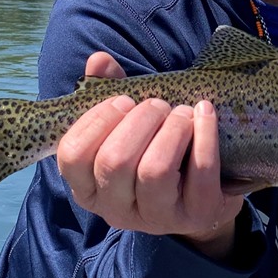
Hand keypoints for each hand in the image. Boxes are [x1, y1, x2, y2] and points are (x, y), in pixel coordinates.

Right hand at [56, 52, 243, 258]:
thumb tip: (99, 60)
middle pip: (114, 161)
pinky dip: (204, 136)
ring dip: (172, 129)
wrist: (201, 197)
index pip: (72, 155)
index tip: (123, 100)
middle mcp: (115, 209)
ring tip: (182, 112)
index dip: (98, 120)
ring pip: (154, 171)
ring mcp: (156, 218)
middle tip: (158, 105)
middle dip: (140, 121)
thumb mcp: (127, 125)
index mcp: (88, 187)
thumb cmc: (153, 151)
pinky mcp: (196, 216)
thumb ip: (108, 91)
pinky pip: (199, 174)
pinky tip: (205, 114)